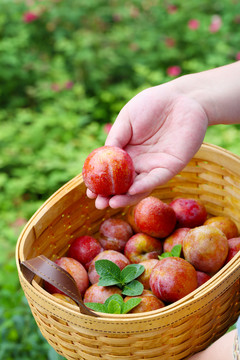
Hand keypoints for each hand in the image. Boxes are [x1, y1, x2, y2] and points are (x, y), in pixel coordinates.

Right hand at [88, 81, 207, 208]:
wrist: (182, 97)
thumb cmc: (153, 104)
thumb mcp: (128, 119)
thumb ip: (116, 138)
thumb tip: (101, 156)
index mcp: (127, 152)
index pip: (111, 173)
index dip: (100, 183)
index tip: (89, 191)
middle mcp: (140, 163)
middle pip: (123, 185)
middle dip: (110, 196)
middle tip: (98, 203)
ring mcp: (154, 167)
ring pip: (138, 187)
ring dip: (125, 198)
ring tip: (110, 204)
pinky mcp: (171, 167)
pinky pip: (156, 179)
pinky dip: (144, 186)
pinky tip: (131, 190)